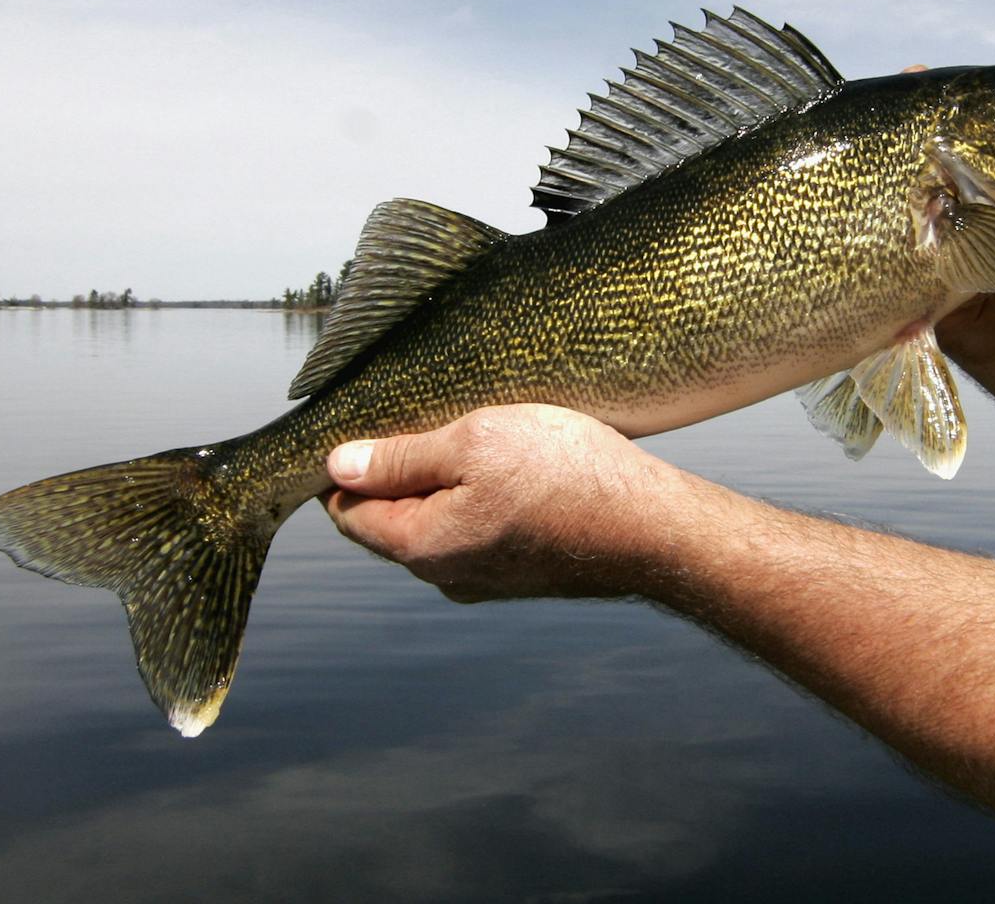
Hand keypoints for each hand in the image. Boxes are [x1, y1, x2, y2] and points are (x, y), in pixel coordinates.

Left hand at [324, 404, 682, 601]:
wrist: (656, 529)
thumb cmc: (568, 477)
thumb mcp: (474, 442)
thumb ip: (401, 456)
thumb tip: (338, 465)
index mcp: (421, 547)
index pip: (348, 511)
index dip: (345, 465)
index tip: (366, 423)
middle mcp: (447, 574)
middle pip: (392, 517)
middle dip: (399, 470)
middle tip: (429, 416)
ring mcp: (488, 578)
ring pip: (440, 520)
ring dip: (447, 480)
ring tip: (479, 436)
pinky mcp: (523, 570)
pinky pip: (479, 528)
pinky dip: (482, 495)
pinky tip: (513, 466)